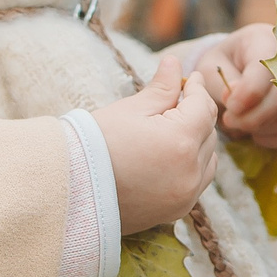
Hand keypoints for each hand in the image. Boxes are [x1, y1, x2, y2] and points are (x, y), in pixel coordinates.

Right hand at [92, 55, 221, 233]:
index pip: (203, 107)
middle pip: (209, 133)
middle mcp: (190, 172)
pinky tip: (173, 157)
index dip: (197, 88)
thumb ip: (161, 88)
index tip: (191, 78)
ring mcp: (185, 196)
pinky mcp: (176, 211)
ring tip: (176, 129)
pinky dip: (193, 167)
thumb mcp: (129, 110)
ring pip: (209, 160)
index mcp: (180, 142)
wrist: (68, 190)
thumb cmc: (94, 144)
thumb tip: (175, 64)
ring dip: (199, 142)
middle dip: (197, 114)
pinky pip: (198, 183)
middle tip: (179, 100)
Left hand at [192, 24, 276, 148]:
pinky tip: (254, 133)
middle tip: (228, 120)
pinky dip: (273, 138)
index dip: (249, 93)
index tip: (230, 107)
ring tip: (237, 122)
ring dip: (259, 128)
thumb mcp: (211, 68)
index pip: (268, 70)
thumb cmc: (222, 65)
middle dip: (252, 117)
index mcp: (264, 42)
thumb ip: (223, 84)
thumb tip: (237, 102)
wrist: (236, 66)